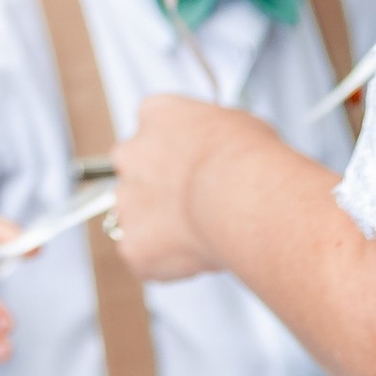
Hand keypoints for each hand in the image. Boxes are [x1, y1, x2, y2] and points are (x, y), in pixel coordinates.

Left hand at [109, 96, 255, 282]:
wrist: (239, 198)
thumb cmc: (247, 159)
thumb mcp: (237, 124)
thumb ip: (213, 136)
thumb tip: (224, 150)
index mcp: (156, 114)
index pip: (154, 127)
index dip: (177, 150)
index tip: (194, 166)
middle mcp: (131, 154)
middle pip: (135, 169)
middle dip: (158, 185)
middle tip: (192, 202)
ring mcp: (127, 201)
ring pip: (136, 215)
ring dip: (159, 224)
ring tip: (198, 233)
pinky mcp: (132, 244)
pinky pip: (144, 256)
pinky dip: (165, 261)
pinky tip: (195, 256)